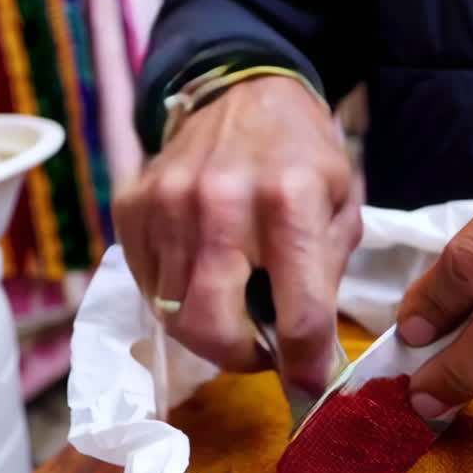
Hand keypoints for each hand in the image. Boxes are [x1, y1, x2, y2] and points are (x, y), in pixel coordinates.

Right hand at [114, 76, 362, 391]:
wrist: (241, 89)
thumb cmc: (301, 156)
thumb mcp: (341, 205)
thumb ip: (326, 276)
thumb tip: (311, 357)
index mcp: (290, 202)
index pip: (298, 312)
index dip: (305, 364)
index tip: (307, 383)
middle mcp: (220, 202)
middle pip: (209, 324)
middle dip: (237, 357)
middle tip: (259, 352)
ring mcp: (166, 203)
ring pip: (171, 312)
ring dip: (206, 328)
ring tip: (233, 307)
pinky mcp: (131, 204)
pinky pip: (145, 284)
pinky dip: (173, 297)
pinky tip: (202, 275)